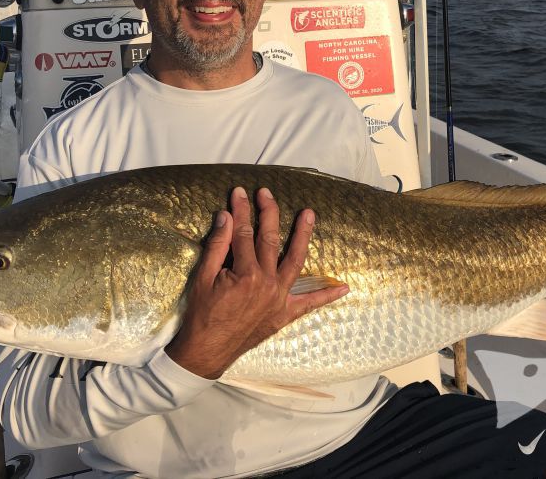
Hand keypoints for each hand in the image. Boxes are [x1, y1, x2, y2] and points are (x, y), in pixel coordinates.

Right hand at [164, 186, 348, 378]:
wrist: (206, 352)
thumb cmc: (201, 315)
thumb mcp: (203, 278)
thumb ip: (217, 246)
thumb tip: (225, 216)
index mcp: (245, 274)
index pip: (243, 233)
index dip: (240, 210)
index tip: (239, 192)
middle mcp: (267, 283)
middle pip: (269, 240)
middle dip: (268, 213)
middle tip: (266, 193)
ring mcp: (279, 298)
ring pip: (295, 261)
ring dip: (303, 236)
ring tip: (309, 214)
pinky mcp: (284, 314)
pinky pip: (310, 304)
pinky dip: (327, 296)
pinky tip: (343, 287)